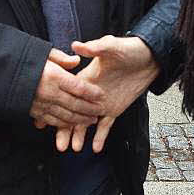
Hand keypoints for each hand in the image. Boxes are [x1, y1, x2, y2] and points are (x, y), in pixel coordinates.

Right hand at [28, 48, 104, 128]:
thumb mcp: (43, 52)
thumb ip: (61, 58)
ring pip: (66, 115)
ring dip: (81, 119)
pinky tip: (71, 124)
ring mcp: (42, 104)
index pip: (79, 87)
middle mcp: (50, 92)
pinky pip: (53, 120)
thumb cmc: (22, 59)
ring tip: (92, 120)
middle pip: (76, 104)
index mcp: (54, 76)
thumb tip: (76, 61)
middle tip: (101, 110)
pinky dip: (64, 123)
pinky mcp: (34, 111)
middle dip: (90, 109)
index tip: (102, 95)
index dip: (92, 92)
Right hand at [53, 36, 159, 152]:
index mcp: (86, 77)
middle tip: (60, 144)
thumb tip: (76, 46)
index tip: (45, 119)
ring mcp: (102, 103)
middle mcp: (90, 93)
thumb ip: (94, 47)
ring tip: (74, 148)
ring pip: (86, 122)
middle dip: (65, 129)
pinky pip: (105, 125)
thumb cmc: (128, 49)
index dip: (56, 106)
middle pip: (73, 112)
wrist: (148, 58)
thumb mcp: (111, 46)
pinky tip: (95, 147)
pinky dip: (100, 136)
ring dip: (80, 135)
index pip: (68, 95)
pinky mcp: (114, 110)